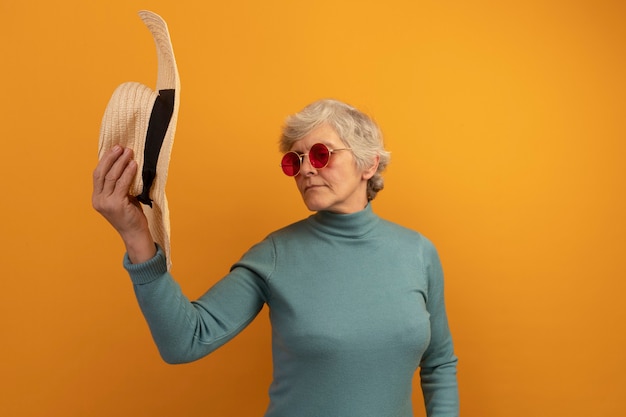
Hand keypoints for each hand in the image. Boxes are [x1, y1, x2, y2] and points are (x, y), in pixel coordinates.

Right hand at [92, 145, 155, 262]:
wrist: (135, 234)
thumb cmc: (130, 215)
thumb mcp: (121, 198)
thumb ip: (118, 186)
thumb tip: (124, 165)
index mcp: (97, 198)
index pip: (97, 175)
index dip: (105, 161)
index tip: (113, 149)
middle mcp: (98, 200)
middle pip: (102, 173)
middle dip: (111, 158)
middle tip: (120, 147)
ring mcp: (106, 203)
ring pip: (112, 177)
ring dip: (121, 162)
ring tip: (129, 152)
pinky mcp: (117, 204)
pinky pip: (122, 184)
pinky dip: (128, 173)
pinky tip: (134, 165)